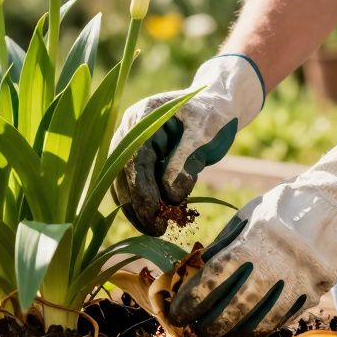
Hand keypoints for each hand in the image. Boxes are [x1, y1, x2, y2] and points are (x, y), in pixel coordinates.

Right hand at [111, 55, 263, 235]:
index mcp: (144, 116)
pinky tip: (153, 219)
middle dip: (137, 205)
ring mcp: (129, 143)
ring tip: (154, 230)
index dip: (143, 189)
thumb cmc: (213, 116)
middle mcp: (129, 129)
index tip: (155, 214)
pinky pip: (129, 184)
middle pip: (122, 172)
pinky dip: (139, 203)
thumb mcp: (205, 133)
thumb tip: (171, 195)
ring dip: (134, 208)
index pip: (136, 157)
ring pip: (121, 181)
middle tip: (156, 230)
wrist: (215, 106)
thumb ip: (187, 159)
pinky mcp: (135, 158)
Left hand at [168, 131, 336, 336]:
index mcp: (257, 238)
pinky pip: (287, 317)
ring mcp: (302, 279)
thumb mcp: (248, 215)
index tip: (177, 314)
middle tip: (199, 333)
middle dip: (214, 324)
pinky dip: (266, 328)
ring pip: (265, 318)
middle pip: (239, 303)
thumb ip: (224, 243)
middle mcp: (280, 260)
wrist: (333, 203)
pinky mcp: (318, 290)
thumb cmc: (282, 207)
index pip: (217, 276)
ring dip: (240, 333)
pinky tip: (251, 332)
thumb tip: (199, 271)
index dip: (193, 299)